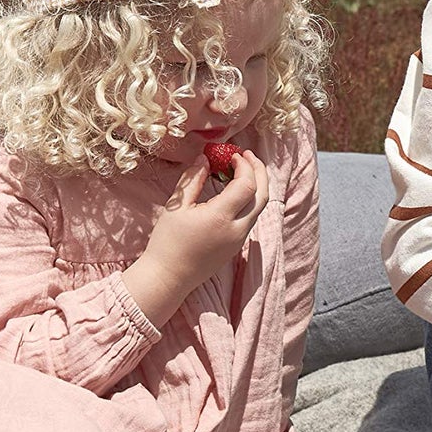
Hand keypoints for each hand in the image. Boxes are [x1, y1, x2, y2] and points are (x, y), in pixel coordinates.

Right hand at [122, 150, 270, 327]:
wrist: (169, 277)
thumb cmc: (168, 241)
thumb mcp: (177, 206)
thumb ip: (192, 179)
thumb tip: (205, 159)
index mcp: (221, 217)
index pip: (247, 185)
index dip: (245, 166)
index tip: (233, 154)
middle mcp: (237, 229)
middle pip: (263, 196)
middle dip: (259, 171)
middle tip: (248, 156)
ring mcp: (239, 240)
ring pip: (259, 208)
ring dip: (256, 185)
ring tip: (241, 169)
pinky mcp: (237, 246)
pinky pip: (251, 218)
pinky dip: (249, 200)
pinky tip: (235, 190)